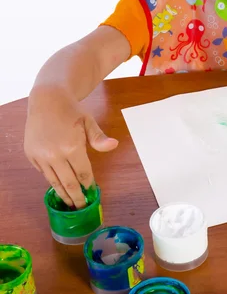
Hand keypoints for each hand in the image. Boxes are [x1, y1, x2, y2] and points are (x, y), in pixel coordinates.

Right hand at [24, 88, 117, 208]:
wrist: (46, 100)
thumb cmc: (71, 111)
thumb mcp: (89, 122)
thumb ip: (99, 138)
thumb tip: (114, 145)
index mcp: (71, 147)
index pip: (82, 173)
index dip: (88, 185)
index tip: (91, 193)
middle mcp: (54, 154)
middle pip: (67, 182)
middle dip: (75, 197)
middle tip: (80, 207)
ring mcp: (40, 155)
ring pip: (53, 180)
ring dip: (62, 193)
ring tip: (69, 203)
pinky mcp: (31, 155)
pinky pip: (43, 172)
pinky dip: (51, 180)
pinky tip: (58, 186)